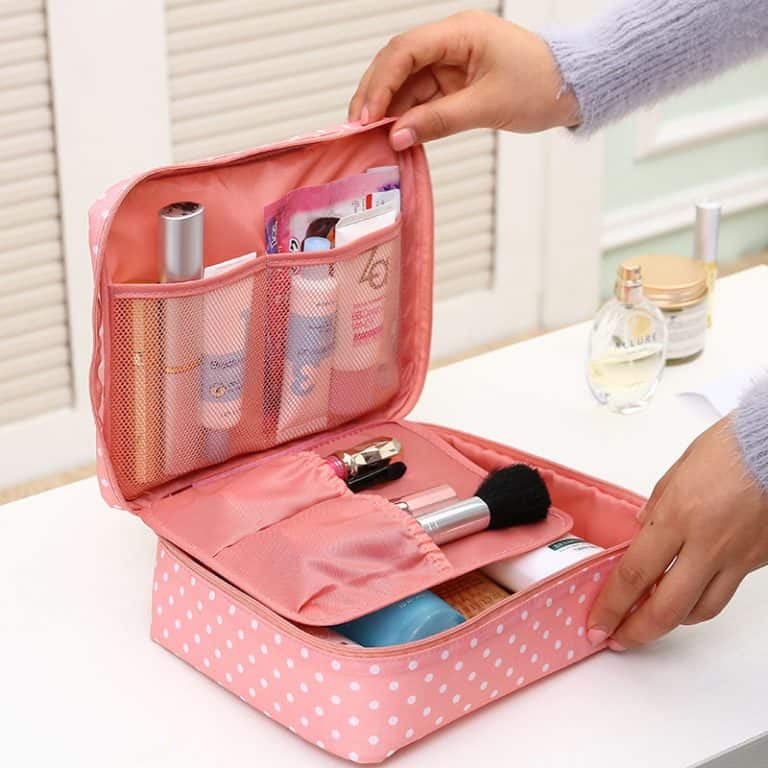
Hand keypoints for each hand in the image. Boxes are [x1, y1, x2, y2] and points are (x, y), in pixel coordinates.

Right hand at [348, 10, 579, 150]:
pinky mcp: (453, 83)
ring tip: (373, 139)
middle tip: (358, 129)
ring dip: (388, 110)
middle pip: (397, 64)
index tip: (366, 116)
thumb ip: (439, 121)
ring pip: (405, 83)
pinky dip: (407, 117)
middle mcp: (450, 43)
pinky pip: (420, 98)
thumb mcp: (487, 106)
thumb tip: (398, 137)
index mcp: (460, 32)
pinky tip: (396, 136)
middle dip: (375, 95)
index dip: (380, 83)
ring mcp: (450, 63)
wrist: (570, 89)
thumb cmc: (540, 86)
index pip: (405, 50)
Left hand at [588, 417, 767, 650]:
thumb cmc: (729, 448)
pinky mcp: (756, 562)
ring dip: (671, 621)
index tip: (597, 623)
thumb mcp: (677, 471)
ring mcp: (735, 558)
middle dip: (637, 631)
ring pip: (700, 610)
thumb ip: (656, 506)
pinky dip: (702, 602)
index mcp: (676, 517)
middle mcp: (706, 545)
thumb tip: (642, 531)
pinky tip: (687, 595)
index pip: (635, 574)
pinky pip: (725, 593)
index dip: (612, 605)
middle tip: (618, 639)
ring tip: (650, 620)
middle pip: (667, 607)